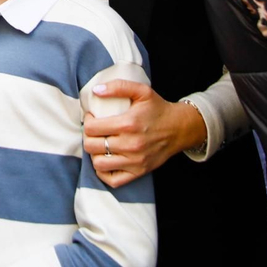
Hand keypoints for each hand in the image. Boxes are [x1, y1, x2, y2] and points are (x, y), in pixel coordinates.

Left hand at [83, 81, 199, 187]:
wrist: (179, 128)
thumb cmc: (158, 109)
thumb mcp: (142, 91)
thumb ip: (118, 86)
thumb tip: (96, 90)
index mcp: (128, 124)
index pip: (92, 128)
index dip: (87, 121)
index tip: (92, 117)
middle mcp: (131, 145)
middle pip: (92, 146)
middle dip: (88, 136)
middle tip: (94, 131)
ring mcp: (135, 161)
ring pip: (98, 164)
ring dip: (94, 154)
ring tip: (99, 144)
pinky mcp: (139, 172)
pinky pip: (112, 180)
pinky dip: (103, 172)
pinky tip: (106, 159)